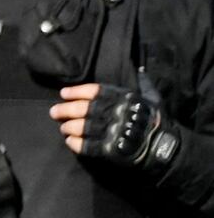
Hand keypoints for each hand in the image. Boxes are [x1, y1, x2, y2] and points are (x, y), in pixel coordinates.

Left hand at [58, 80, 186, 172]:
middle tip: (54, 112)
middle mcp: (116, 113)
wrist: (164, 147)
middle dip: (65, 109)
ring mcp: (113, 132)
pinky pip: (87, 146)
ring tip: (62, 127)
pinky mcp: (110, 149)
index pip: (94, 91)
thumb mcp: (152, 98)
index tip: (63, 93)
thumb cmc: (156, 120)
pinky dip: (76, 143)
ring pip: (82, 127)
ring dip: (68, 127)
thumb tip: (140, 68)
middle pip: (83, 109)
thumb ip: (143, 84)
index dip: (76, 91)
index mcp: (124, 99)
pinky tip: (69, 141)